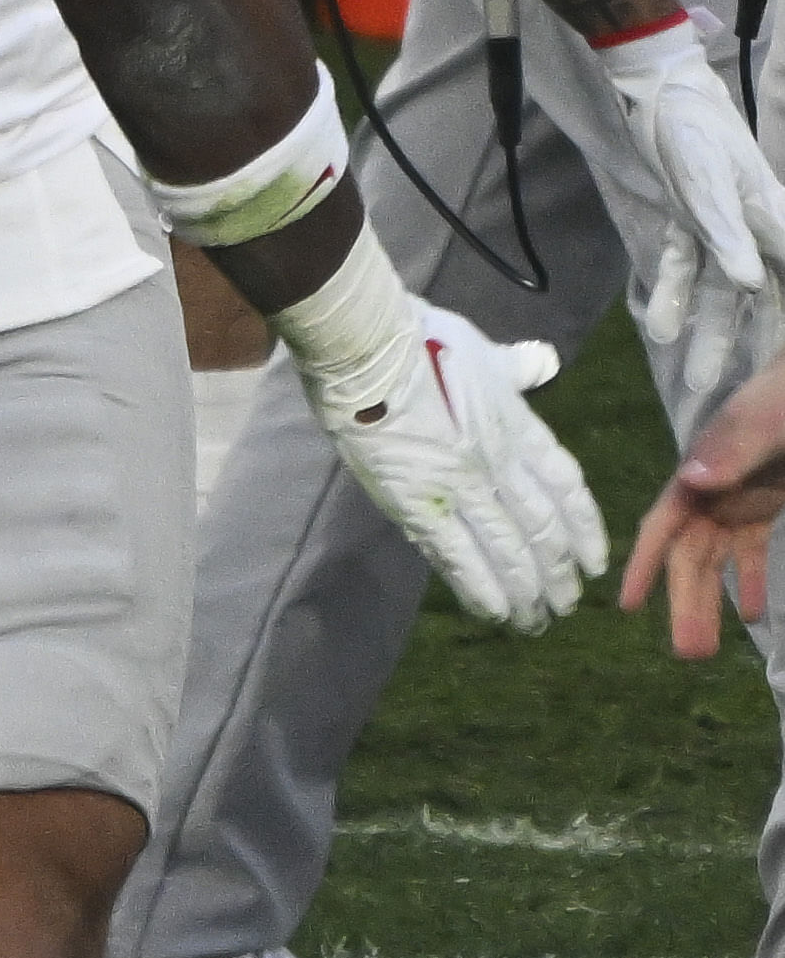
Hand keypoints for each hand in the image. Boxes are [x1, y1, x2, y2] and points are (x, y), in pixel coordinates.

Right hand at [299, 301, 606, 630]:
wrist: (365, 345)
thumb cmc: (418, 337)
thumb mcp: (482, 349)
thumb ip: (515, 367)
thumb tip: (543, 362)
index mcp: (518, 426)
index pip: (566, 488)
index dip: (585, 530)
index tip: (593, 562)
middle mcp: (501, 463)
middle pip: (543, 530)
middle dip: (557, 573)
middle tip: (565, 604)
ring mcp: (462, 486)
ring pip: (508, 551)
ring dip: (526, 591)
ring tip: (534, 621)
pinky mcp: (418, 503)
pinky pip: (458, 555)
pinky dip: (480, 588)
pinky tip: (494, 613)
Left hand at [601, 20, 784, 392]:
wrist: (659, 90)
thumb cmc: (695, 129)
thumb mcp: (711, 179)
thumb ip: (728, 230)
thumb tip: (749, 283)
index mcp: (774, 223)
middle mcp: (752, 232)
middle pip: (759, 298)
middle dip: (749, 342)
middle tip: (733, 390)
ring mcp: (718, 228)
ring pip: (718, 290)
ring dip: (706, 329)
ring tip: (692, 372)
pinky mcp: (686, 219)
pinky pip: (683, 265)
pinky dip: (673, 294)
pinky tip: (661, 326)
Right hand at [624, 352, 784, 655]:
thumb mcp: (765, 422)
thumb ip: (729, 450)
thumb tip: (687, 481)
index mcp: (700, 474)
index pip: (662, 526)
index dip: (643, 565)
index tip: (628, 605)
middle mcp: (710, 493)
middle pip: (689, 554)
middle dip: (685, 602)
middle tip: (689, 655)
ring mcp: (736, 499)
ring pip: (715, 559)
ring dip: (711, 600)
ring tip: (708, 650)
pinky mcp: (763, 503)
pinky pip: (749, 549)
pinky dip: (749, 581)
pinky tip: (754, 614)